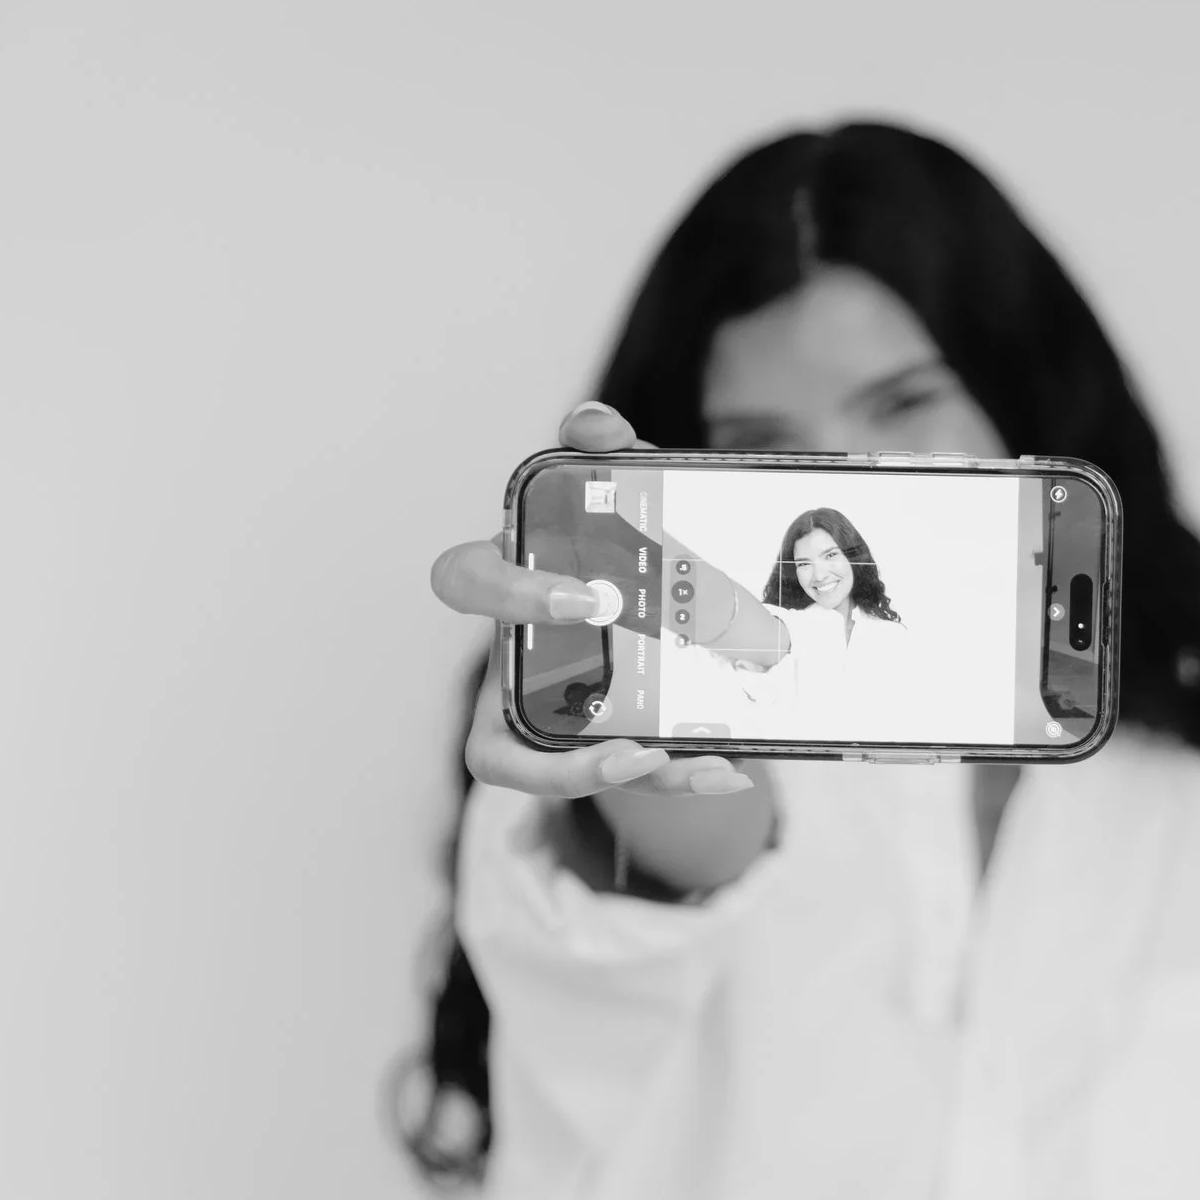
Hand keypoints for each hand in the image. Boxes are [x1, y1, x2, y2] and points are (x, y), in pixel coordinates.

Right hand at [431, 402, 753, 800]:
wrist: (660, 599)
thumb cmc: (618, 546)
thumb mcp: (627, 495)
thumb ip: (610, 456)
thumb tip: (592, 423)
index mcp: (511, 589)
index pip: (466, 582)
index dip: (512, 596)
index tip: (591, 601)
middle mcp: (513, 665)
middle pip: (485, 725)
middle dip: (557, 758)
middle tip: (633, 737)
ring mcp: (544, 716)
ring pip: (538, 771)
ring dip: (604, 776)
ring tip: (680, 764)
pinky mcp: (590, 750)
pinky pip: (618, 776)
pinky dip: (675, 776)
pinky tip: (733, 769)